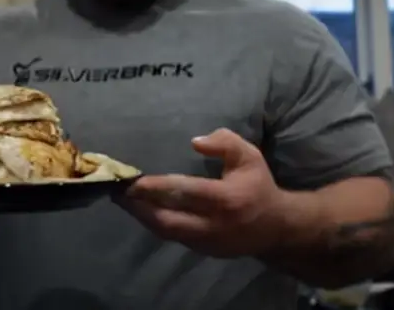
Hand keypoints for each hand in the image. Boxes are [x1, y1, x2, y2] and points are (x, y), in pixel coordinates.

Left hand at [118, 128, 286, 257]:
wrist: (276, 228)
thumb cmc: (258, 186)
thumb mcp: (249, 156)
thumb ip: (225, 142)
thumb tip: (196, 141)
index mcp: (226, 199)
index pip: (185, 193)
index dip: (156, 188)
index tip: (133, 181)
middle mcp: (214, 225)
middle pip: (167, 221)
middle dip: (139, 208)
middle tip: (118, 192)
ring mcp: (206, 242)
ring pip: (167, 232)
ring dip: (142, 217)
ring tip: (122, 201)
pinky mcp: (202, 251)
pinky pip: (173, 237)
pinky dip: (155, 224)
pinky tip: (142, 210)